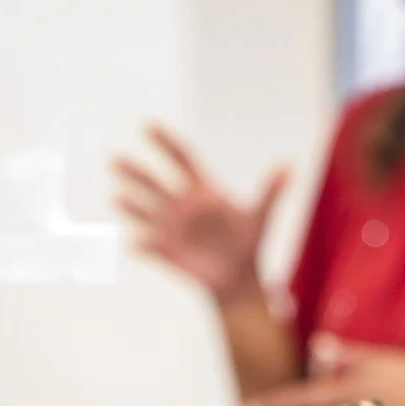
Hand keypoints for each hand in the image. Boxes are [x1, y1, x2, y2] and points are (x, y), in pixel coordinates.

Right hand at [112, 124, 284, 305]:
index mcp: (202, 190)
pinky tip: (134, 244)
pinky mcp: (164, 249)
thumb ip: (271, 192)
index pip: (181, 159)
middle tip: (114, 160)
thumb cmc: (248, 243)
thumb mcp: (260, 217)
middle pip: (152, 182)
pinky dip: (140, 244)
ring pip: (143, 210)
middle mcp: (180, 204)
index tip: (148, 126)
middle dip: (134, 172)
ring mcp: (169, 226)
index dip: (165, 143)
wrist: (237, 279)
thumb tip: (290, 166)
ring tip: (118, 198)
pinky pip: (146, 244)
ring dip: (130, 204)